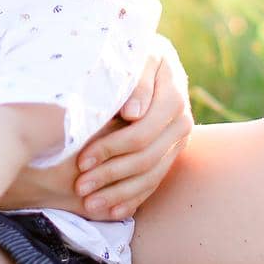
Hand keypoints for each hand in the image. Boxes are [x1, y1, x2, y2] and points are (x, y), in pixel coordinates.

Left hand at [73, 36, 193, 220]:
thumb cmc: (126, 51)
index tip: (81, 160)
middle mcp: (182, 118)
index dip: (112, 148)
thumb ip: (133, 80)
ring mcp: (178, 138)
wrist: (139, 55)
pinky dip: (133, 197)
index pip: (144, 131)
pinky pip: (155, 181)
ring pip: (152, 174)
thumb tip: (134, 113)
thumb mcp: (131, 55)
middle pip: (147, 156)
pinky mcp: (171, 151)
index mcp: (172, 91)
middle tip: (80, 187)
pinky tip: (112, 212)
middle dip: (111, 174)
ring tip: (90, 205)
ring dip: (120, 192)